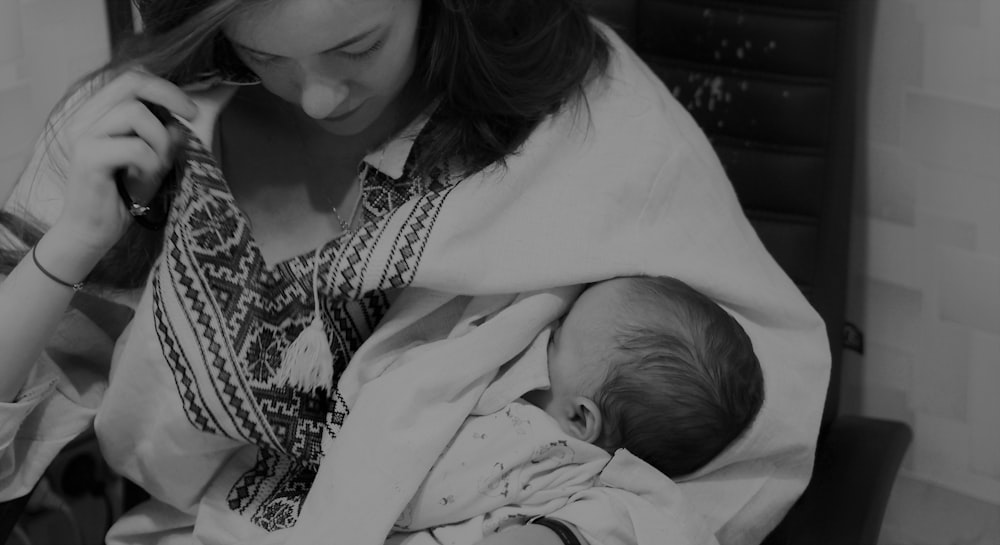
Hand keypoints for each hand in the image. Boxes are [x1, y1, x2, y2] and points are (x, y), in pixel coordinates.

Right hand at [54, 69, 197, 250]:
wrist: (91, 232)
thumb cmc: (122, 197)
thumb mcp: (151, 162)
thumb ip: (163, 139)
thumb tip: (181, 124)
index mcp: (95, 114)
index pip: (130, 78)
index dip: (164, 87)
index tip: (190, 109)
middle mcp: (84, 118)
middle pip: (131, 82)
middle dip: (169, 96)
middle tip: (192, 117)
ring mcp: (82, 135)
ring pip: (136, 113)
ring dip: (160, 141)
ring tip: (156, 167)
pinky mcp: (87, 157)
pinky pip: (135, 147)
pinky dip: (151, 163)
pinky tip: (143, 181)